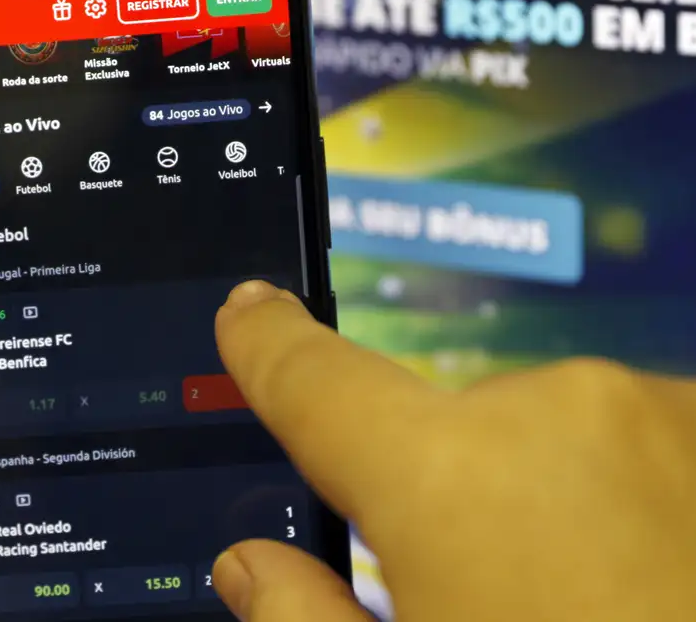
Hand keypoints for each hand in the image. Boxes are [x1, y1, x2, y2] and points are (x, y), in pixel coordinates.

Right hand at [211, 280, 695, 621]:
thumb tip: (252, 567)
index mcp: (448, 478)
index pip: (315, 382)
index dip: (268, 345)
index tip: (249, 312)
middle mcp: (556, 410)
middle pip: (456, 428)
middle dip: (457, 495)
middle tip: (497, 600)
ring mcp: (671, 416)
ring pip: (565, 439)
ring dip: (562, 501)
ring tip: (609, 605)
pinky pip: (654, 450)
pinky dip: (645, 502)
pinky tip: (667, 582)